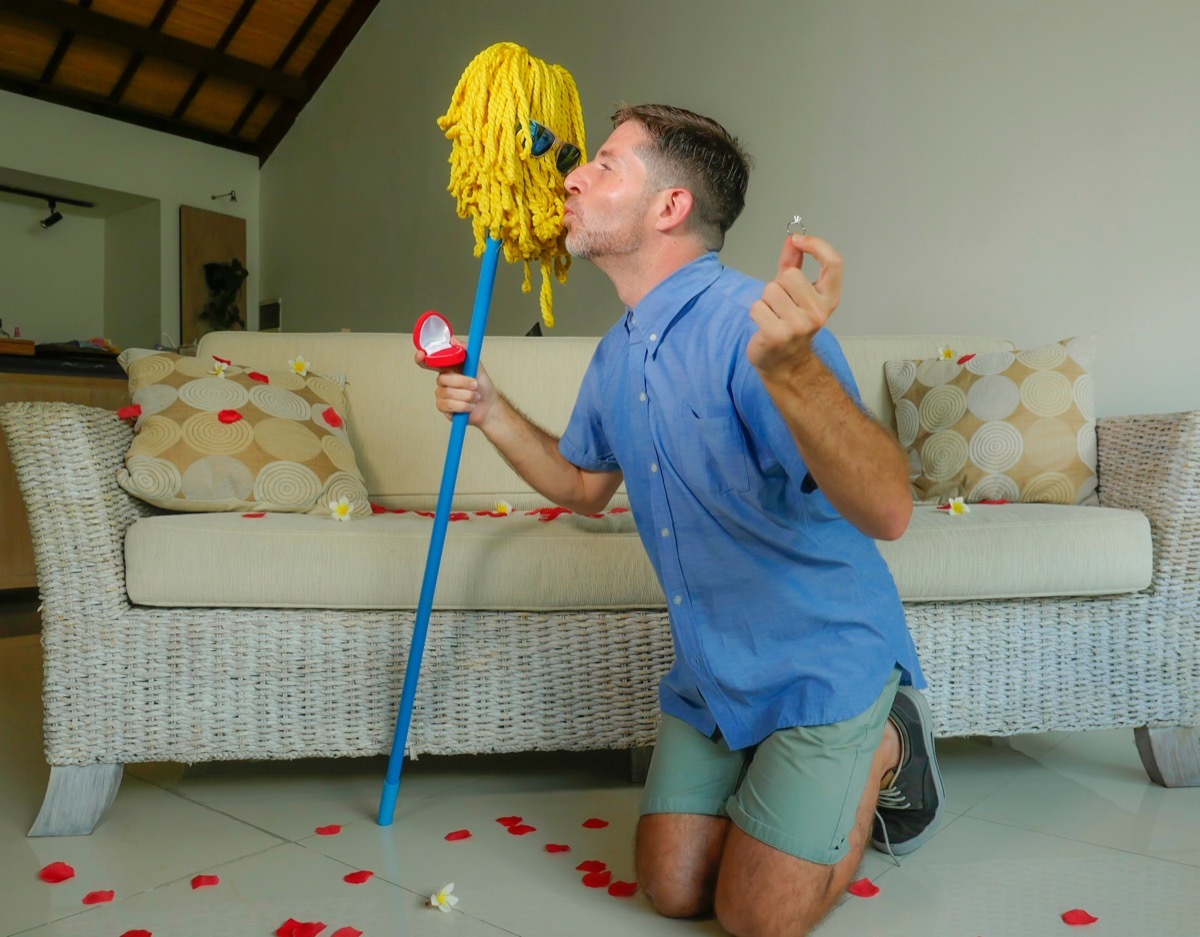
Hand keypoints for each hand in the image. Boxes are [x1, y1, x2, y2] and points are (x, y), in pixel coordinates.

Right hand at [414, 337, 496, 426]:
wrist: (489, 406)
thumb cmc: (483, 386)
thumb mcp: (477, 365)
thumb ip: (465, 351)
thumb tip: (453, 339)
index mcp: (448, 369)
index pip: (429, 362)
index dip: (422, 358)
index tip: (422, 354)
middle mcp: (442, 381)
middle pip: (443, 379)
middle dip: (463, 382)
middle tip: (475, 384)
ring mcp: (442, 395)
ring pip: (448, 393)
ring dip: (466, 395)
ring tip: (475, 397)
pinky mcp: (444, 408)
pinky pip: (448, 405)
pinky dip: (463, 405)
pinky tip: (470, 405)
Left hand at [747, 234, 843, 376]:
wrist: (783, 361)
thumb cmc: (789, 322)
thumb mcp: (795, 291)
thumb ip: (794, 264)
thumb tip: (792, 240)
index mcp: (829, 299)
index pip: (834, 263)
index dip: (817, 245)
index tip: (798, 241)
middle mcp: (819, 313)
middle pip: (792, 275)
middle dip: (778, 284)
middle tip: (780, 303)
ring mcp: (801, 326)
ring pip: (771, 290)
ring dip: (765, 300)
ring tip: (772, 314)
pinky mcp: (779, 335)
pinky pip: (758, 307)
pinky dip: (756, 313)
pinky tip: (764, 324)